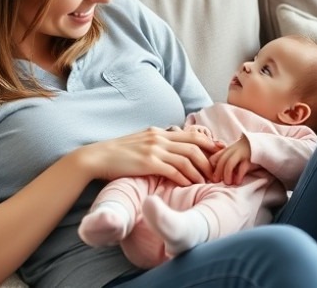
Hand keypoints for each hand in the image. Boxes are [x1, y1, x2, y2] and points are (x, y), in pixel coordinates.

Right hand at [76, 127, 222, 186]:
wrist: (97, 157)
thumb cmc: (118, 153)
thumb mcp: (140, 142)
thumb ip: (156, 143)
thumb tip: (171, 149)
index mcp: (158, 132)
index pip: (190, 134)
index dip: (208, 142)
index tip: (219, 152)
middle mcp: (159, 138)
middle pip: (194, 145)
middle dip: (209, 159)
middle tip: (216, 171)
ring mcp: (154, 150)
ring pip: (186, 158)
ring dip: (199, 171)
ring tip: (205, 181)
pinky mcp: (148, 163)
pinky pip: (173, 170)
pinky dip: (185, 177)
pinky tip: (189, 184)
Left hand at [209, 136, 251, 184]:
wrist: (264, 144)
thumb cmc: (248, 153)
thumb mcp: (236, 154)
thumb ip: (228, 160)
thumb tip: (218, 175)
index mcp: (228, 150)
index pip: (215, 157)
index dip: (212, 167)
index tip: (213, 176)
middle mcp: (233, 150)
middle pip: (221, 161)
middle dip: (217, 172)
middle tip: (216, 182)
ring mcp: (242, 153)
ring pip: (229, 163)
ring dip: (226, 174)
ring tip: (228, 183)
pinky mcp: (250, 158)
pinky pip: (242, 168)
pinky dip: (238, 176)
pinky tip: (238, 182)